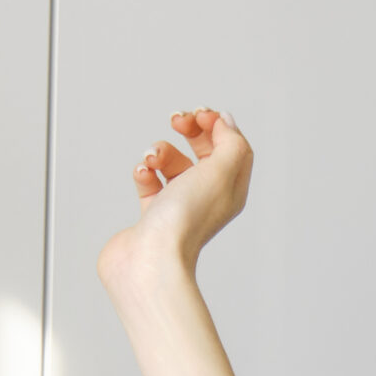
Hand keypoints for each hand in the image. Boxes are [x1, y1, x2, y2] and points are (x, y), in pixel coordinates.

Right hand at [97, 109, 253, 293]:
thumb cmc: (185, 219)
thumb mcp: (221, 171)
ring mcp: (178, 206)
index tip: (200, 115)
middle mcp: (207, 198)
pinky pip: (149, 181)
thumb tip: (225, 122)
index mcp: (231, 190)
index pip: (233, 147)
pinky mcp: (152, 214)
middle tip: (177, 120)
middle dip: (189, 129)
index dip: (218, 124)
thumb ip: (230, 142)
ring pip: (172, 163)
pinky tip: (143, 174)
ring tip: (152, 158)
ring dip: (160, 150)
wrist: (149, 260)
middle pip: (204, 150)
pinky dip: (144, 171)